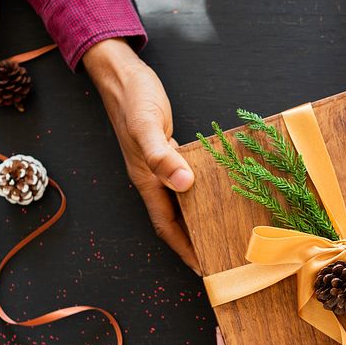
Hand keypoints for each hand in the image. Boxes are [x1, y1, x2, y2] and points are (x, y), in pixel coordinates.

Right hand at [82, 38, 200, 273]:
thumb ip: (162, 156)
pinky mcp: (168, 152)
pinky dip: (199, 193)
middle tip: (221, 257)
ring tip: (223, 233)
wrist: (122, 74)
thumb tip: (185, 185)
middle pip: (175, 221)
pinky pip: (185, 182)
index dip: (183, 250)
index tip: (203, 270)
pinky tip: (216, 194)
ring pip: (181, 203)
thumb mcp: (147, 127)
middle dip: (194, 242)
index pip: (166, 226)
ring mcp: (160, 167)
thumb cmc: (133, 99)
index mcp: (146, 181)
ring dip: (198, 220)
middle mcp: (152, 179)